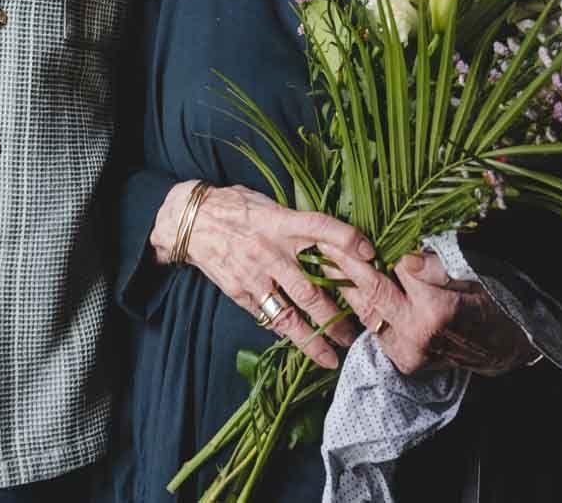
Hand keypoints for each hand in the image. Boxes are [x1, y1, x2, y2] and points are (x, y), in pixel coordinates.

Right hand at [155, 181, 372, 369]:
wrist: (190, 222)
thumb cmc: (236, 208)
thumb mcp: (268, 205)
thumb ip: (297, 223)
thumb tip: (334, 240)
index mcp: (280, 222)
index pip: (320, 228)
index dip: (347, 239)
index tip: (371, 255)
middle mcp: (270, 251)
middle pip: (311, 289)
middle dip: (337, 315)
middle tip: (358, 331)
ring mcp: (255, 276)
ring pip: (289, 315)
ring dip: (313, 339)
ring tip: (333, 356)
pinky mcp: (240, 292)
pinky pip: (267, 316)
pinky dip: (285, 331)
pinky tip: (299, 343)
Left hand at [320, 246, 534, 377]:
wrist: (504, 346)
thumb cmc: (493, 301)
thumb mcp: (474, 274)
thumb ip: (438, 265)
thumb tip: (405, 257)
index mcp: (437, 310)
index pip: (397, 269)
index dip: (377, 247)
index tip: (350, 228)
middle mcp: (417, 335)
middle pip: (372, 291)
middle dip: (345, 264)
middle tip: (321, 240)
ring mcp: (407, 352)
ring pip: (367, 312)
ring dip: (345, 285)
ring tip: (324, 260)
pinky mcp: (403, 361)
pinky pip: (374, 329)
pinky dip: (360, 306)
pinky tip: (346, 286)